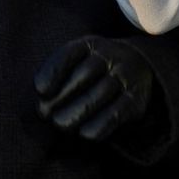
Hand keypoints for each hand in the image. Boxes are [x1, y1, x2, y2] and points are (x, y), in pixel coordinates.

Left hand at [34, 35, 155, 144]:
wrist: (138, 65)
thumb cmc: (93, 69)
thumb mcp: (77, 60)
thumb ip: (59, 75)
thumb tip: (42, 100)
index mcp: (89, 45)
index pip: (70, 53)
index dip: (54, 71)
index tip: (40, 90)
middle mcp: (110, 56)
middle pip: (85, 74)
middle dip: (61, 96)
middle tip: (44, 113)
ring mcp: (126, 76)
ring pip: (100, 94)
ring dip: (78, 112)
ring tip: (60, 124)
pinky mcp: (136, 99)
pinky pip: (117, 113)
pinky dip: (100, 125)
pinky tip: (85, 133)